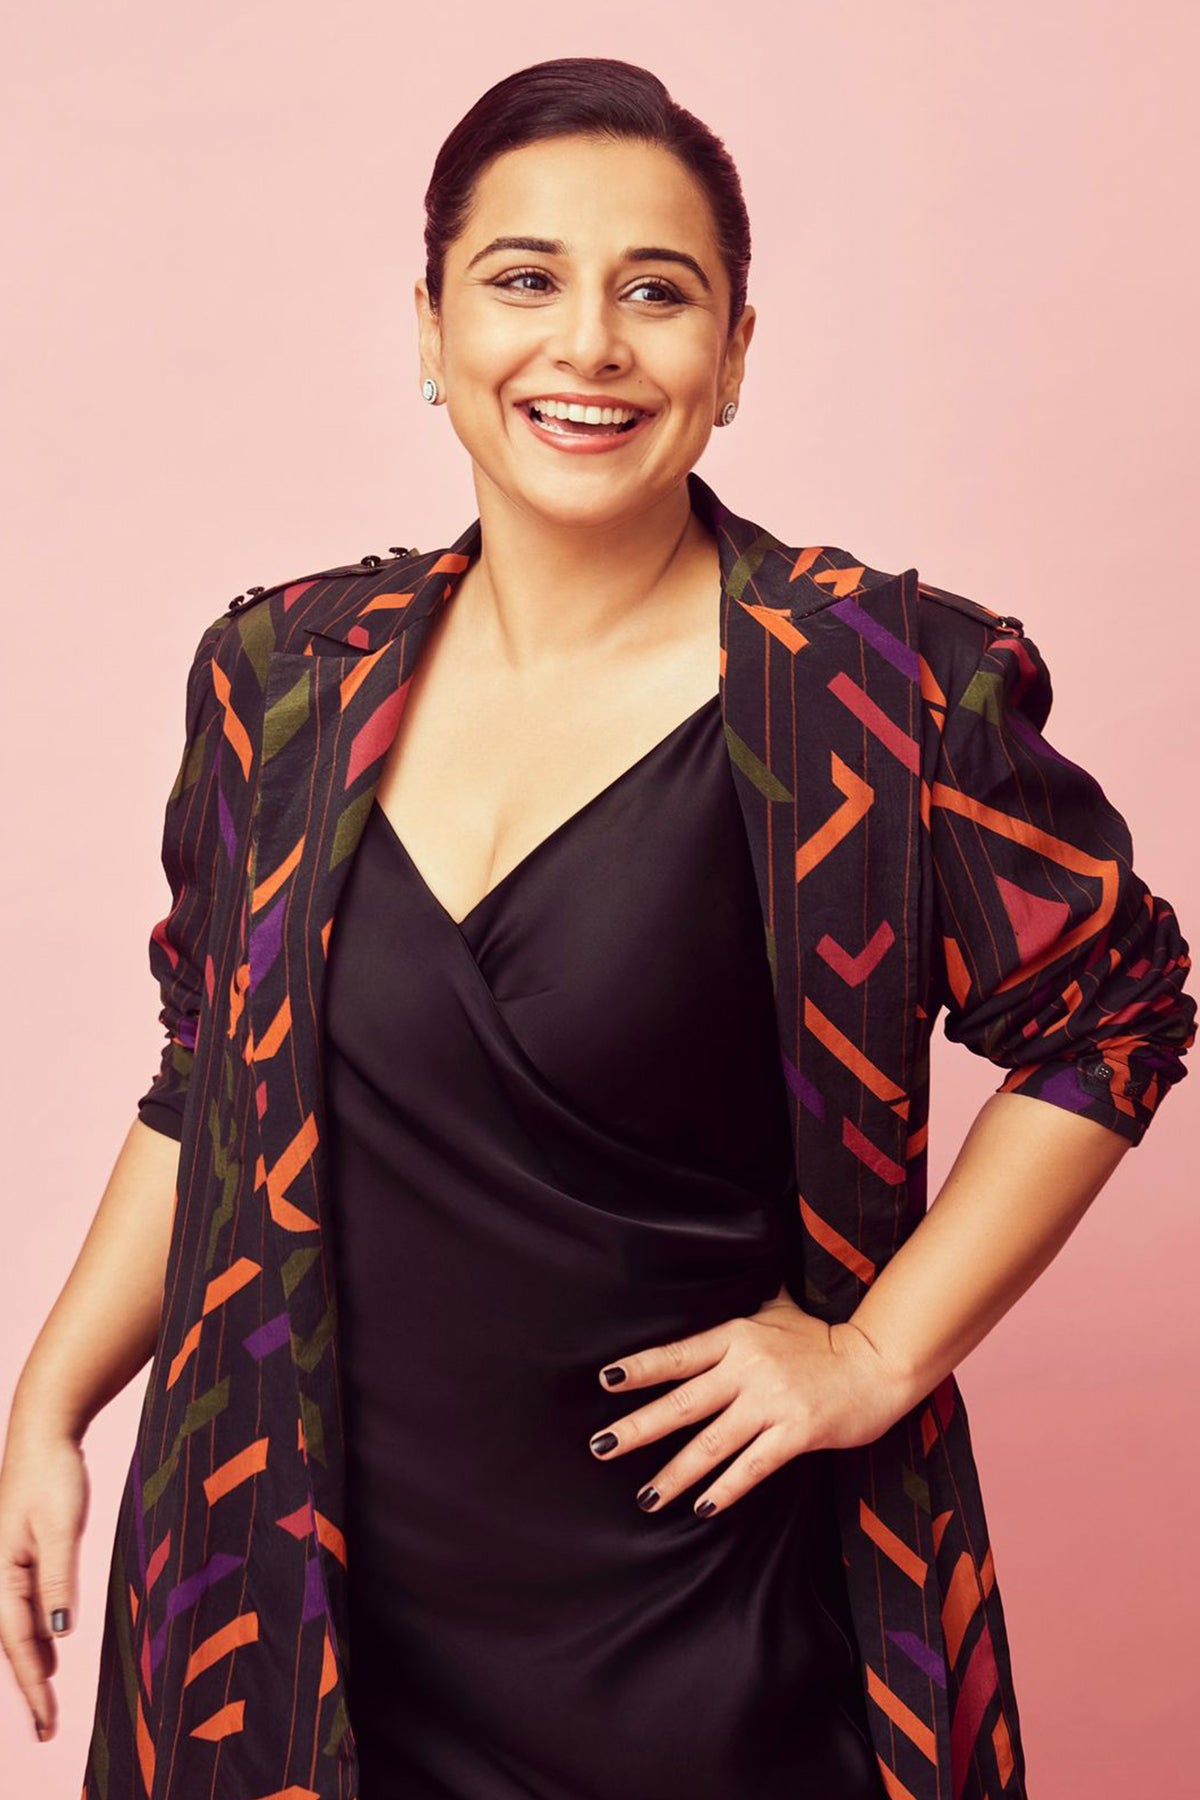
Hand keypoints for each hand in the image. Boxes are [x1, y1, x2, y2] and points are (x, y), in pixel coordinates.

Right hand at [0, 1431, 89, 1743]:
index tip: (46, 1725)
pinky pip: (24, 1604)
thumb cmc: (51, 1475)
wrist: (44, 1432)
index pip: (19, 1646)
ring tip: (45, 1699)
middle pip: (12, 1644)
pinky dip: (35, 1631)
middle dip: (29, 1686)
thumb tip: (58, 1636)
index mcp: (1, 1576)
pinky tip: (49, 1645)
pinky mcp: (20, 1553)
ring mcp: (7, 1564)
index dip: (33, 1688)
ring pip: (16, 1626)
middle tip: (46, 1729)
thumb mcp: (60, 1527)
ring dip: (30, 1662)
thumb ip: (58, 1581)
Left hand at [588, 1282, 911, 1518]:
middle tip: (601, 1446)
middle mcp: (748, 1369)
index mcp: (738, 1337)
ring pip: (711, 1443)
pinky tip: (701, 1507)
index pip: (679, 1354)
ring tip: (644, 1497)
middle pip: (682, 1403)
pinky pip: (752, 1467)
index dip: (642, 1368)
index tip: (606, 1381)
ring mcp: (772, 1403)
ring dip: (674, 1474)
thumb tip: (719, 1283)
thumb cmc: (824, 1339)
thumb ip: (743, 1313)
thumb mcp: (779, 1311)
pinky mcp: (797, 1433)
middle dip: (638, 1427)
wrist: (878, 1363)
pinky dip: (725, 1489)